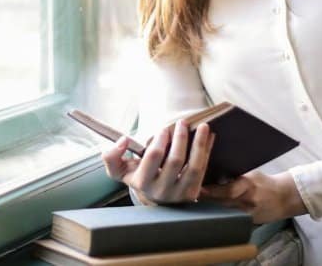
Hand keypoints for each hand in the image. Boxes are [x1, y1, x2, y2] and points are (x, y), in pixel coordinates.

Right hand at [100, 120, 214, 204]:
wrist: (156, 198)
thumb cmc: (139, 177)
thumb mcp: (120, 170)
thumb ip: (111, 157)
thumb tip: (122, 140)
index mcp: (142, 182)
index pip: (153, 157)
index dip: (159, 140)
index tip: (163, 128)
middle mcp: (161, 191)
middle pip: (174, 161)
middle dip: (179, 138)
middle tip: (182, 122)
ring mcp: (179, 194)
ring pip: (193, 167)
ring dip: (199, 144)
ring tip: (203, 126)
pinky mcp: (193, 193)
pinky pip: (203, 169)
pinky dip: (207, 150)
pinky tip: (209, 136)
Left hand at [198, 170, 306, 223]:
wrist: (284, 198)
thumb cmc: (265, 182)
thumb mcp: (251, 174)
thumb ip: (233, 176)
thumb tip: (210, 171)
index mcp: (249, 184)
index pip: (228, 189)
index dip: (212, 191)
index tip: (198, 188)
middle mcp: (248, 201)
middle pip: (222, 203)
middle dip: (206, 201)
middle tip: (189, 196)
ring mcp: (248, 214)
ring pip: (224, 213)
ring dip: (210, 209)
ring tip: (196, 205)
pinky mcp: (248, 223)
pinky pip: (230, 220)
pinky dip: (220, 217)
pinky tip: (210, 214)